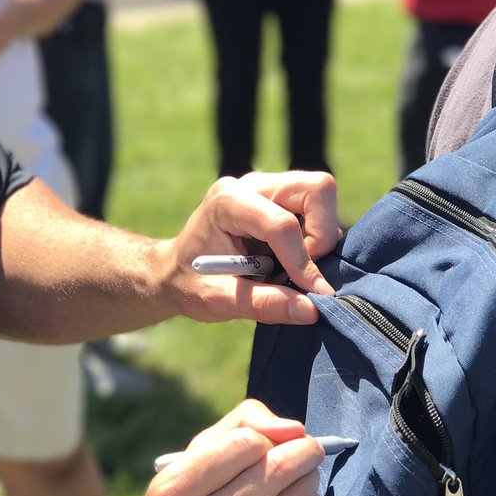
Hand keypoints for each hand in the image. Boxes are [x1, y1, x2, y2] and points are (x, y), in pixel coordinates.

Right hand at [123, 400, 326, 495]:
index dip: (264, 435)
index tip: (266, 441)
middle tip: (307, 447)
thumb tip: (294, 429)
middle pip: (279, 469)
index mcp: (178, 492)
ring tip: (300, 475)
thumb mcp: (191, 457)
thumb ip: (241, 424)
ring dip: (309, 477)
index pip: (246, 443)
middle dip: (304, 449)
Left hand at [160, 170, 339, 325]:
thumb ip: (264, 304)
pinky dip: (314, 239)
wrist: (174, 272)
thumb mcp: (220, 301)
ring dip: (318, 238)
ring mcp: (267, 188)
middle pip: (316, 189)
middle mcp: (251, 185)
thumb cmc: (190, 284)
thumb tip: (312, 310)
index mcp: (228, 202)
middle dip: (321, 235)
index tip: (314, 293)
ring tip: (289, 268)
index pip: (281, 224)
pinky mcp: (280, 198)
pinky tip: (287, 261)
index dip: (302, 261)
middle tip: (301, 271)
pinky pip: (316, 210)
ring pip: (321, 196)